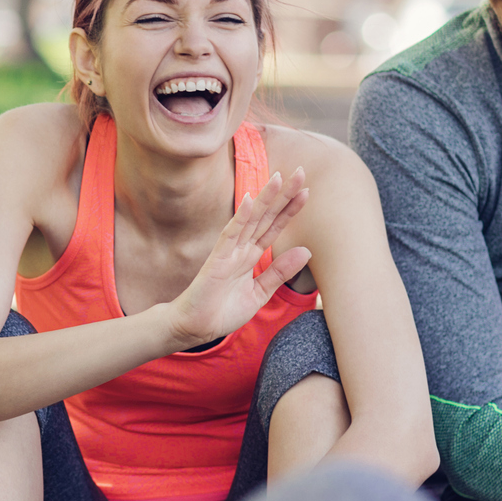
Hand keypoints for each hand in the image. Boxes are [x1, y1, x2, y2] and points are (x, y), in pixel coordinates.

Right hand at [162, 169, 311, 350]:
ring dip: (265, 198)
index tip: (306, 191)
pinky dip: (240, 217)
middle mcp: (241, 248)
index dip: (289, 209)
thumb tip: (305, 251)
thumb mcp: (259, 293)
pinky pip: (230, 234)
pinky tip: (250, 199)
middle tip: (300, 172)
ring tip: (280, 177)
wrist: (195, 328)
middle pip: (266, 216)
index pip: (273, 227)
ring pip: (250, 219)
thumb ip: (279, 272)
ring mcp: (229, 251)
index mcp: (251, 255)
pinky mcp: (217, 260)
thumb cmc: (222, 311)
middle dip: (283, 195)